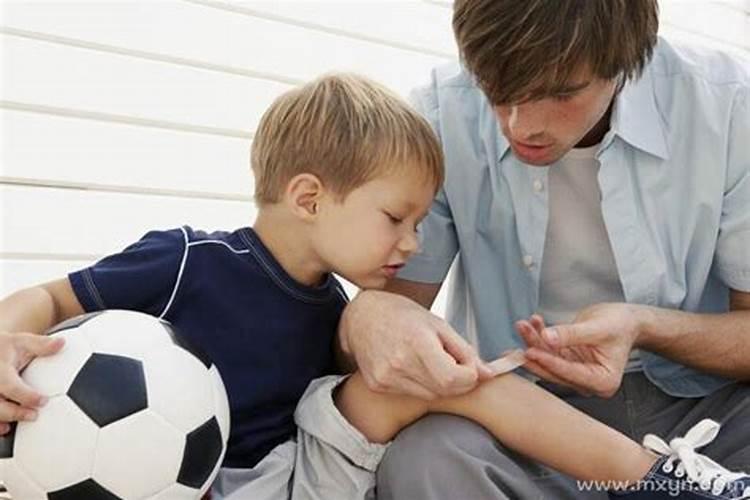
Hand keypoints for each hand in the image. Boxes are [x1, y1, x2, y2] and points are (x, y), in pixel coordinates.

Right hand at [0, 332, 63, 433]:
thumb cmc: (5, 348)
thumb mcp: (21, 342)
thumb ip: (41, 345)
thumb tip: (62, 343)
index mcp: (0, 370)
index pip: (11, 386)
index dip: (27, 396)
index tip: (43, 401)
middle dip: (14, 413)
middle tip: (33, 415)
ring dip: (1, 420)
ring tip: (13, 426)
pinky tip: (3, 428)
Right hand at [340, 291, 492, 399]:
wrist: (362, 317)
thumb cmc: (402, 315)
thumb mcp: (438, 324)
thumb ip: (464, 351)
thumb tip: (489, 374)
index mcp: (416, 342)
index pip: (453, 379)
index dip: (468, 378)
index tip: (470, 368)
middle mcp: (398, 362)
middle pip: (443, 390)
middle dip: (457, 381)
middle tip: (453, 364)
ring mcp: (385, 376)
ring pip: (428, 395)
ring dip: (438, 384)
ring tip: (431, 362)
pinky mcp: (377, 385)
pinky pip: (410, 394)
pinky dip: (419, 385)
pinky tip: (412, 366)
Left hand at [515, 303, 645, 397]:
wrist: (625, 320)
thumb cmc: (620, 325)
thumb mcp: (598, 328)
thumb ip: (571, 334)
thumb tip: (547, 337)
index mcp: (602, 381)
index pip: (569, 372)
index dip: (548, 361)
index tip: (530, 351)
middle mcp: (588, 382)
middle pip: (554, 370)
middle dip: (535, 350)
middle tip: (520, 338)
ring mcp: (575, 373)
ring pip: (548, 359)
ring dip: (534, 341)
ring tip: (523, 325)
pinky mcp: (567, 362)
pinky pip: (549, 351)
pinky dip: (539, 337)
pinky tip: (533, 323)